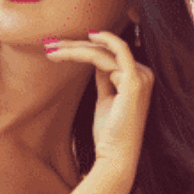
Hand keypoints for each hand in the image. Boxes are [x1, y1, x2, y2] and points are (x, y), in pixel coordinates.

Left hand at [44, 30, 153, 172]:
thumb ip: (105, 79)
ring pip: (105, 52)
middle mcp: (144, 74)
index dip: (83, 49)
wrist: (116, 156)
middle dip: (75, 45)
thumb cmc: (109, 133)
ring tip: (52, 48)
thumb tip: (96, 62)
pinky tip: (86, 37)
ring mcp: (141, 77)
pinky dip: (102, 41)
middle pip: (106, 51)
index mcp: (137, 78)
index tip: (57, 48)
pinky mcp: (134, 82)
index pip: (108, 56)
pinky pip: (116, 52)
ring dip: (76, 47)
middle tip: (50, 43)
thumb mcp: (106, 100)